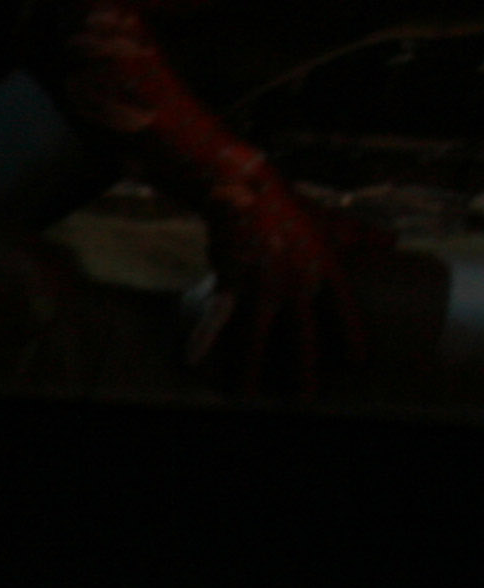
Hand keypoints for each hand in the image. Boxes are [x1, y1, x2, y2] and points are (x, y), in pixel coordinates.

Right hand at [195, 177, 390, 397]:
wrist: (249, 190)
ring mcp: (264, 287)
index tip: (356, 363)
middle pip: (303, 338)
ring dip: (253, 369)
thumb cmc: (292, 206)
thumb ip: (363, 236)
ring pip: (259, 338)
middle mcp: (297, 284)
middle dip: (305, 370)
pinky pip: (218, 318)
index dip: (350, 339)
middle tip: (305, 397)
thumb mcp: (333, 221)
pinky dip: (205, 339)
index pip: (344, 313)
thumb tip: (394, 242)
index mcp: (326, 270)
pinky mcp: (232, 284)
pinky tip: (194, 362)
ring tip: (249, 394)